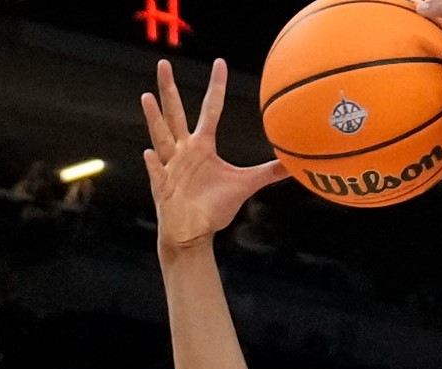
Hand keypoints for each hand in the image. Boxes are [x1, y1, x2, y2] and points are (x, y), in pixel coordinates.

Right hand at [140, 58, 287, 254]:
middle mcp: (184, 150)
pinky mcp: (162, 186)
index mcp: (202, 145)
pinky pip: (157, 172)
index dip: (216, 87)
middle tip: (164, 63)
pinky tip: (150, 152)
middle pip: (176, 114)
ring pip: (161, 136)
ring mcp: (170, 166)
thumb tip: (294, 165)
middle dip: (169, 90)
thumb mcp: (245, 185)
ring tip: (148, 97)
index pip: (210, 109)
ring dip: (154, 118)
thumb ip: (268, 173)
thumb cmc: (215, 207)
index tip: (220, 63)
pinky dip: (154, 163)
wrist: (194, 233)